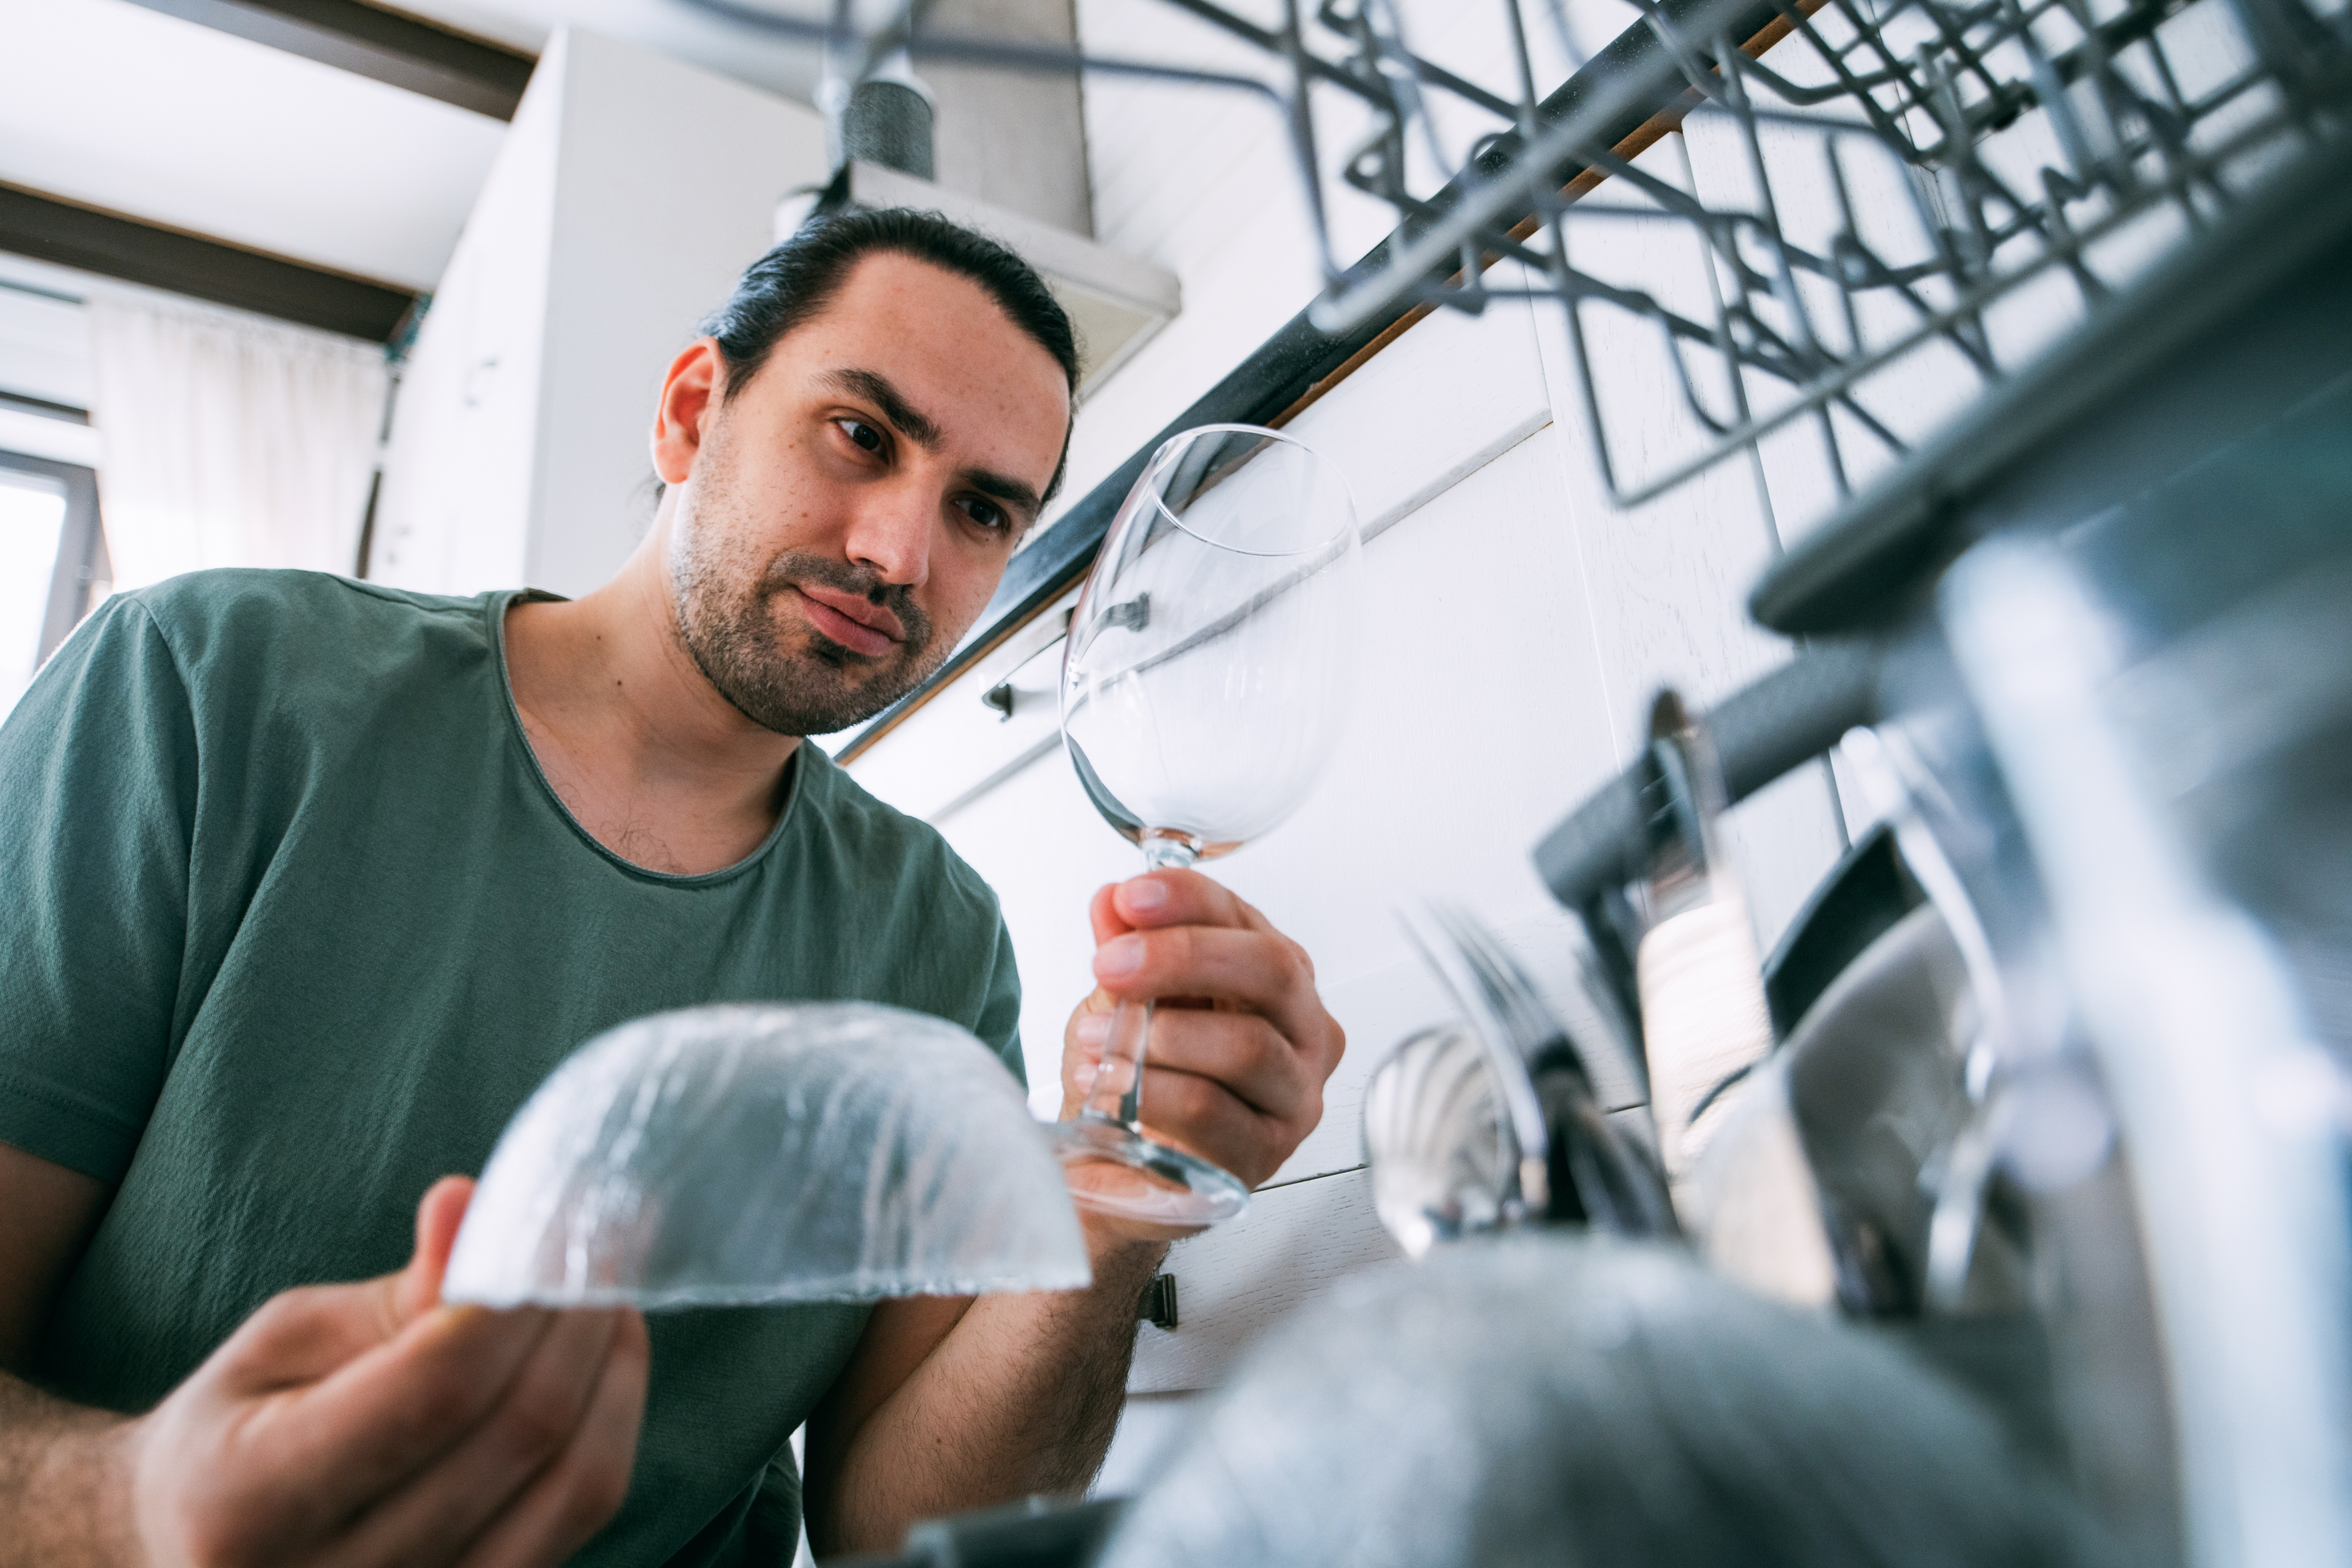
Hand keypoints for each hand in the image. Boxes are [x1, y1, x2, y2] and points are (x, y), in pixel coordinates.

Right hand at [113, 1177, 648, 1567]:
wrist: (201, 1549)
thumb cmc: (238, 1432)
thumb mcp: (281, 1345)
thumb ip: (395, 1295)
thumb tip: (471, 1206)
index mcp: (248, 1505)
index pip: (434, 1391)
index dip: (514, 1301)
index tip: (551, 1226)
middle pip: (517, 1433)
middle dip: (577, 1320)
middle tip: (600, 1241)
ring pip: (572, 1484)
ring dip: (612, 1369)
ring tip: (606, 1295)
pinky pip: (579, 1517)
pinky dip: (608, 1426)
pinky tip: (603, 1363)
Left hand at [1062, 870, 1345, 1238]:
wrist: (1120, 1168)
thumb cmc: (1138, 1076)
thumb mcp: (1123, 999)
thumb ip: (1124, 947)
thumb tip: (1112, 900)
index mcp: (1278, 979)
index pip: (1248, 920)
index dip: (1190, 899)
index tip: (1131, 897)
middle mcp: (1305, 1032)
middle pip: (1271, 971)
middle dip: (1183, 956)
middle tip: (1111, 963)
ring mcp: (1294, 1096)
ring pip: (1248, 1045)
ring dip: (1159, 1034)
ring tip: (1094, 1038)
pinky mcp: (1265, 1154)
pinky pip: (1214, 1111)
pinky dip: (1153, 1091)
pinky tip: (1109, 1087)